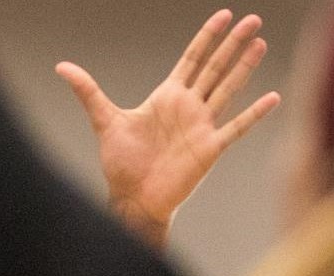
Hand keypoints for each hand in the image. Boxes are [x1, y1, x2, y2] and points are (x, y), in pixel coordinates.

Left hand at [58, 10, 280, 246]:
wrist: (133, 198)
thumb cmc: (121, 163)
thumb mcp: (104, 120)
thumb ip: (88, 92)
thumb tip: (61, 67)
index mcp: (167, 96)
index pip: (192, 59)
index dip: (207, 37)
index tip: (223, 15)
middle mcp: (188, 107)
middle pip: (215, 68)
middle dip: (233, 44)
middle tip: (253, 19)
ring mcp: (201, 126)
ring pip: (228, 90)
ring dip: (245, 68)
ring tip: (261, 43)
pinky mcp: (210, 148)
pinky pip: (236, 127)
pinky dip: (254, 113)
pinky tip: (272, 97)